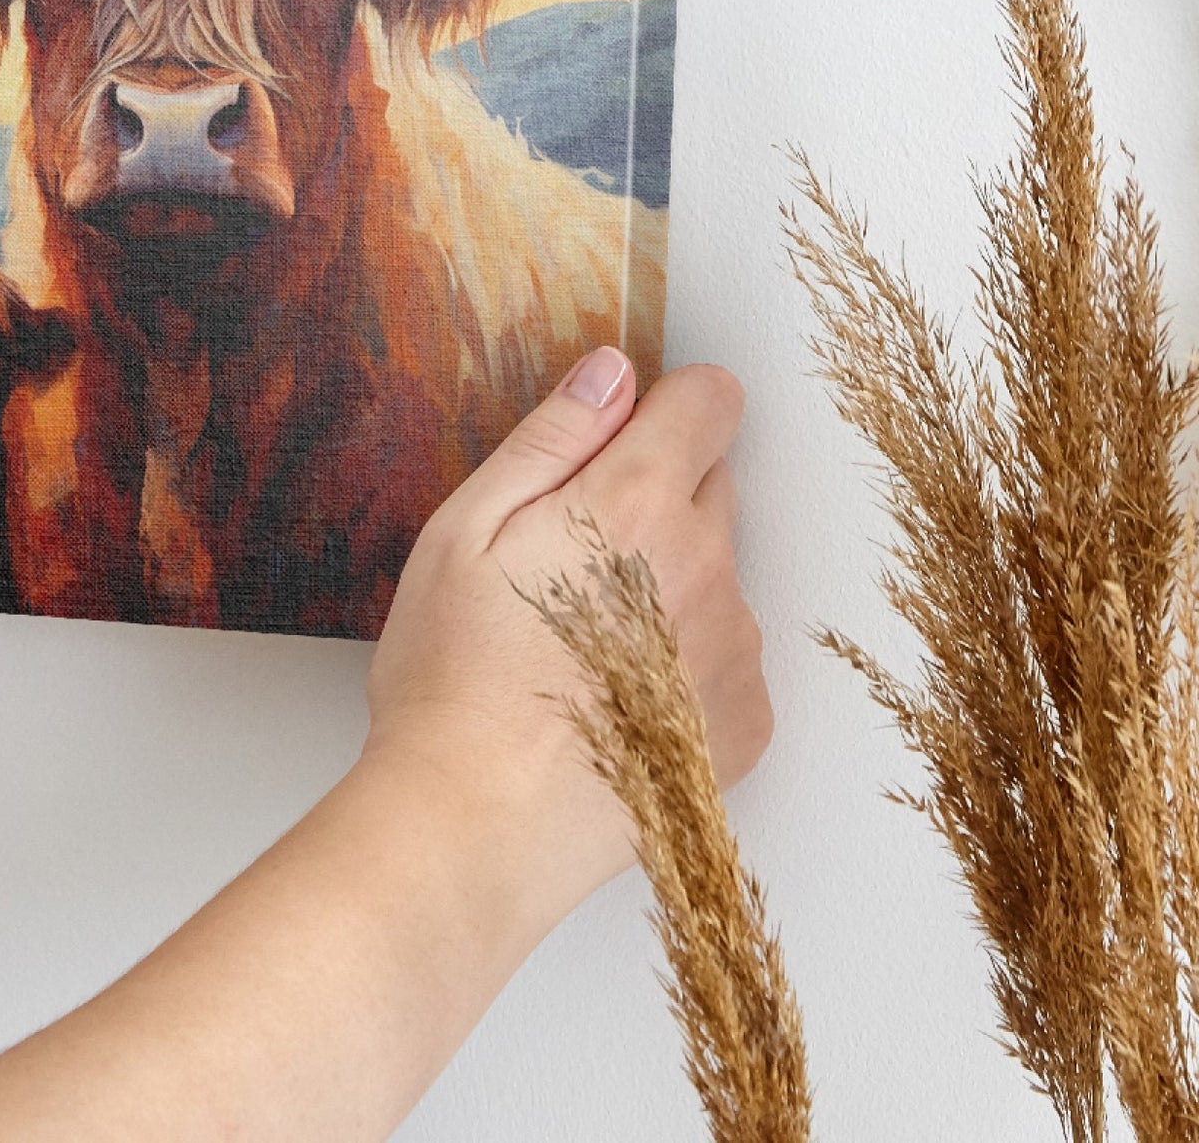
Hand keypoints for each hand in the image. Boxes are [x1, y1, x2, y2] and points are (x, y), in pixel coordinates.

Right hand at [363, 350, 770, 932]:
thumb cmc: (454, 677)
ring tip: (579, 645)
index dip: (665, 406)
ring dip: (669, 585)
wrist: (477, 826)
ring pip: (716, 574)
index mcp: (638, 502)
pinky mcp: (745, 723)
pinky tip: (612, 698)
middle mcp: (709, 566)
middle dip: (654, 498)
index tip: (619, 440)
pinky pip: (726, 657)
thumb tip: (612, 371)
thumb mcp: (465, 529)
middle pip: (713, 485)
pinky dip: (683, 664)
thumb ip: (551, 438)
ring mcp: (735, 649)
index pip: (710, 400)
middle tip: (567, 559)